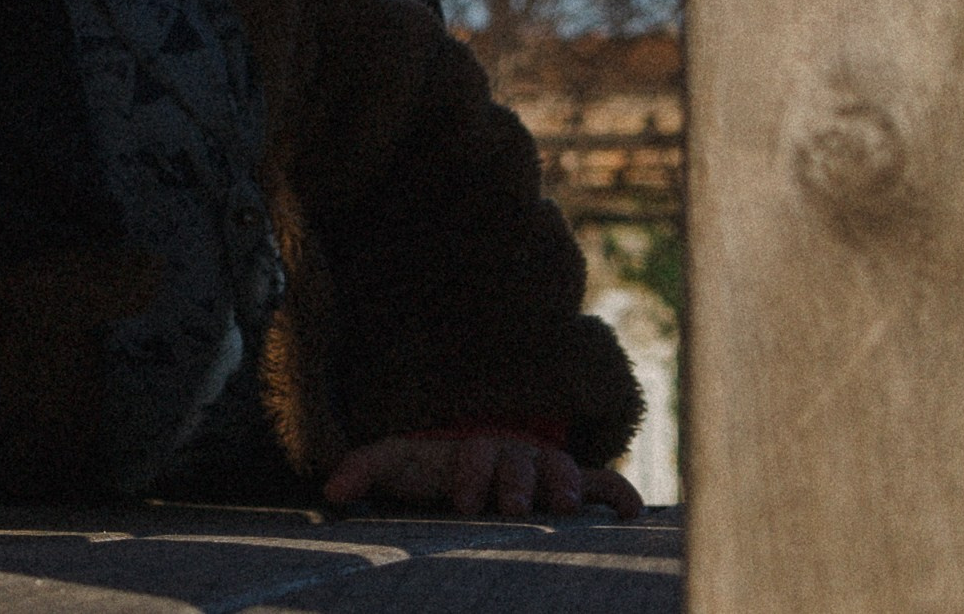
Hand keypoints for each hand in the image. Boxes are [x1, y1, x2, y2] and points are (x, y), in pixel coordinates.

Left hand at [323, 433, 641, 519]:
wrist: (481, 456)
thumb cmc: (437, 468)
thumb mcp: (401, 463)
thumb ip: (366, 468)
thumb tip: (328, 488)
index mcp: (472, 449)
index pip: (474, 456)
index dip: (470, 475)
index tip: (465, 503)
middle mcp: (514, 453)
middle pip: (520, 460)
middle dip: (516, 482)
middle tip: (513, 507)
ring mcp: (547, 468)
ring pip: (562, 470)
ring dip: (566, 485)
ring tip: (566, 508)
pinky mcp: (578, 484)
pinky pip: (606, 484)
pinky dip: (621, 496)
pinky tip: (635, 515)